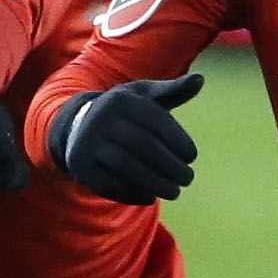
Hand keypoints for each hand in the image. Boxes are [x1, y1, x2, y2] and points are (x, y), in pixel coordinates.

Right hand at [51, 72, 203, 204]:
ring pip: (127, 166)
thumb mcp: (144, 98)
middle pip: (143, 145)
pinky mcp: (81, 168)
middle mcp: (101, 119)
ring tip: (174, 191)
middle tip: (188, 178)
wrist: (77, 127)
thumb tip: (200, 79)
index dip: (178, 140)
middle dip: (170, 165)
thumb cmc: (124, 113)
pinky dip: (133, 193)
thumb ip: (172, 91)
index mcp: (121, 100)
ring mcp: (88, 144)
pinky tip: (150, 197)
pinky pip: (110, 185)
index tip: (192, 156)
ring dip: (155, 183)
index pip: (156, 121)